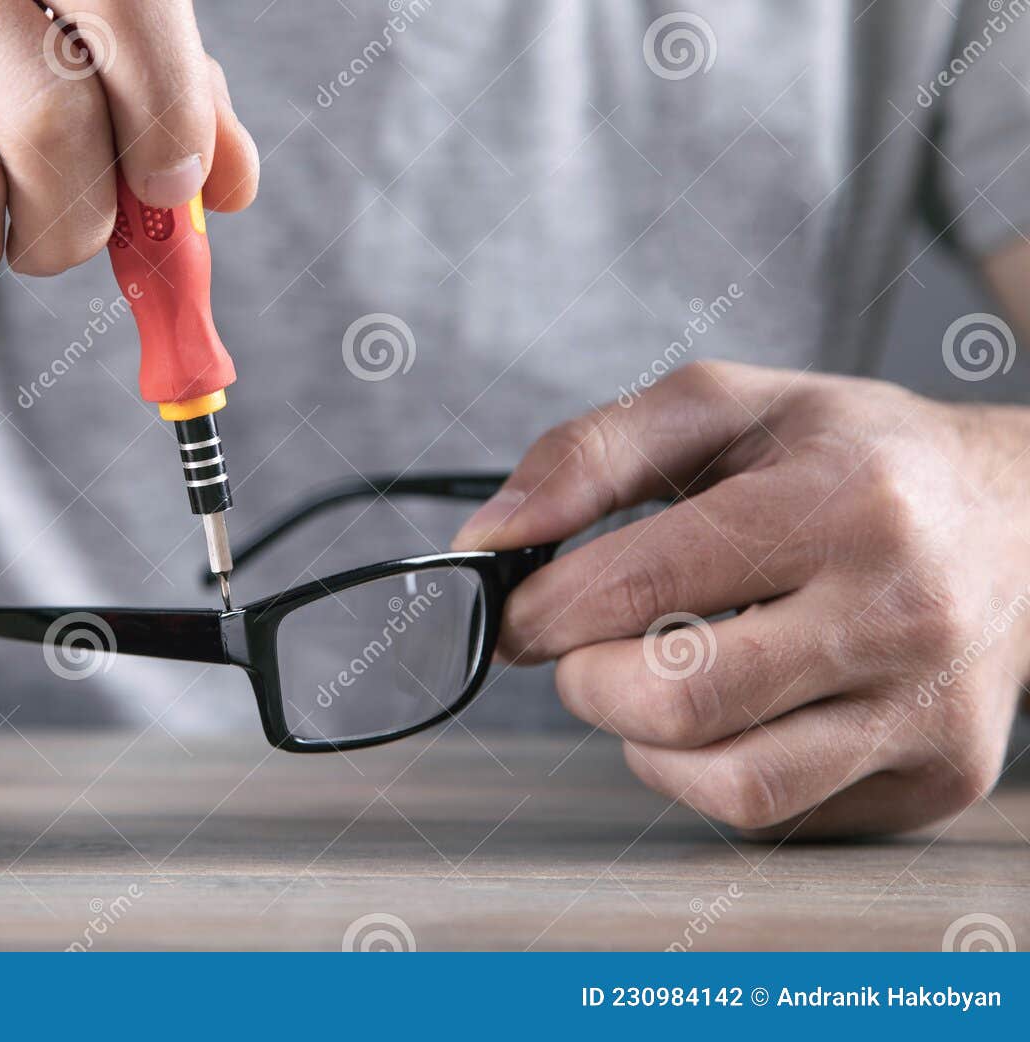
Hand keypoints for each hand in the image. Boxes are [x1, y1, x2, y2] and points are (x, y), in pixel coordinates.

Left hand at [453, 361, 1029, 838]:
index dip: (544, 610)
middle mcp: (900, 611)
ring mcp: (927, 708)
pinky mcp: (937, 777)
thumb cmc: (850, 459)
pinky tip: (737, 709)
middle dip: (588, 680)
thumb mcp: (724, 409)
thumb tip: (492, 534)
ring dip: (647, 741)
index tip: (523, 613)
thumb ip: (593, 454)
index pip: (640, 585)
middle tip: (586, 649)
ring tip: (659, 678)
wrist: (1022, 519)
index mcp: (841, 500)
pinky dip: (715, 770)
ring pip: (727, 782)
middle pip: (674, 702)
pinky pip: (777, 814)